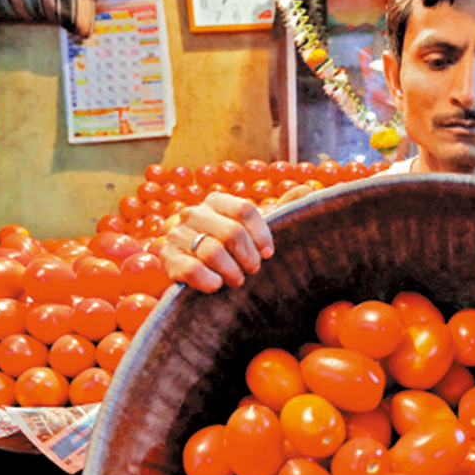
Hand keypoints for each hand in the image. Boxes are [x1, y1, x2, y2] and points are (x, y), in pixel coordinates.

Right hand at [160, 192, 274, 292]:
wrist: (192, 265)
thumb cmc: (229, 246)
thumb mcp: (251, 228)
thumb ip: (279, 210)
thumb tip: (307, 189)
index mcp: (216, 201)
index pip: (244, 210)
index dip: (261, 235)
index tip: (268, 253)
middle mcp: (193, 213)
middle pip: (232, 232)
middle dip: (248, 257)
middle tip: (253, 270)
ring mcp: (177, 234)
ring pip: (212, 252)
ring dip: (231, 271)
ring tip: (237, 280)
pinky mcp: (167, 257)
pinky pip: (191, 269)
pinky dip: (209, 280)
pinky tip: (217, 285)